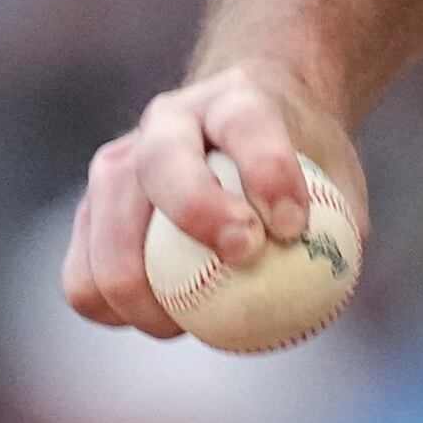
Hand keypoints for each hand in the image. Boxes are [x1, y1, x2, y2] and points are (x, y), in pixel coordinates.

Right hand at [62, 65, 365, 336]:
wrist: (243, 127)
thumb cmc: (301, 164)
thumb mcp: (338, 179)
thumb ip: (341, 228)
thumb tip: (333, 284)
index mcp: (236, 100)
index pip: (247, 123)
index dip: (267, 170)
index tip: (292, 225)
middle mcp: (169, 120)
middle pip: (162, 161)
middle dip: (197, 212)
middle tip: (241, 259)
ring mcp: (120, 161)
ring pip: (105, 219)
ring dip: (138, 282)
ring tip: (182, 323)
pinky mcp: (93, 207)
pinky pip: (81, 270)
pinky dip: (109, 305)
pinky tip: (155, 322)